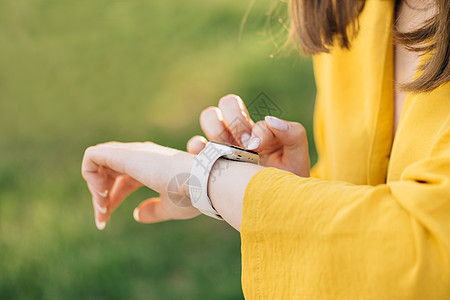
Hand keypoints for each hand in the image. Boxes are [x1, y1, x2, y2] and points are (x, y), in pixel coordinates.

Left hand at [81, 142, 199, 229]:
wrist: (202, 183)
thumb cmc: (192, 195)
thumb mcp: (170, 207)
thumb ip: (153, 210)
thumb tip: (136, 215)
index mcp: (150, 167)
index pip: (122, 180)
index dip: (111, 199)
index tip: (106, 220)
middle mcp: (139, 156)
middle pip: (107, 173)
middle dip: (100, 197)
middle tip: (102, 220)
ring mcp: (131, 152)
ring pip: (97, 163)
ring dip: (95, 189)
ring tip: (102, 208)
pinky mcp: (124, 154)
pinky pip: (91, 156)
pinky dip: (89, 174)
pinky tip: (102, 193)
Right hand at [187, 94, 309, 176]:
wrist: (275, 207)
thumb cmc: (287, 182)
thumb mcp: (297, 158)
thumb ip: (294, 134)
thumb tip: (270, 120)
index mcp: (258, 130)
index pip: (263, 115)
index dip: (255, 130)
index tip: (258, 148)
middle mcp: (238, 133)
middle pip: (227, 103)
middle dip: (236, 121)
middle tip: (245, 146)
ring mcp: (221, 145)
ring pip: (209, 117)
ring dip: (217, 130)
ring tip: (229, 152)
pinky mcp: (207, 161)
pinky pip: (195, 145)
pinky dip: (198, 146)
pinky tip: (210, 159)